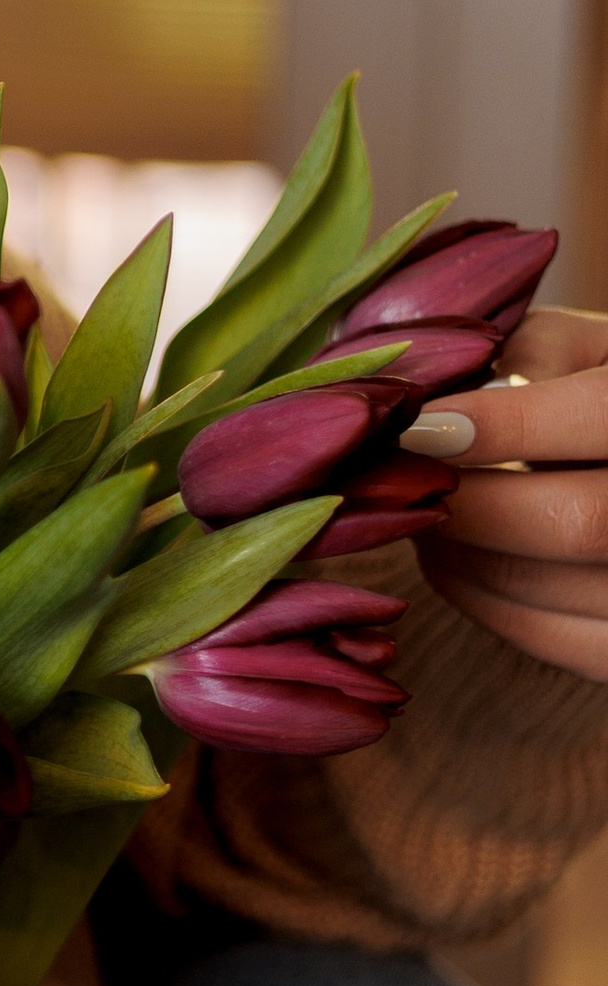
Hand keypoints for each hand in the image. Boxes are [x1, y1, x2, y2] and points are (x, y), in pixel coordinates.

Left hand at [407, 309, 607, 681]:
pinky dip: (481, 600)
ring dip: (456, 553)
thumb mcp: (598, 347)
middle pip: (571, 521)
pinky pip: (547, 637)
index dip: (501, 424)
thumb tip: (432, 394)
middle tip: (398, 481)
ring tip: (416, 514)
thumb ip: (534, 350)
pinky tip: (449, 559)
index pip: (598, 415)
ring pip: (546, 586)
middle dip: (466, 503)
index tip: (417, 427)